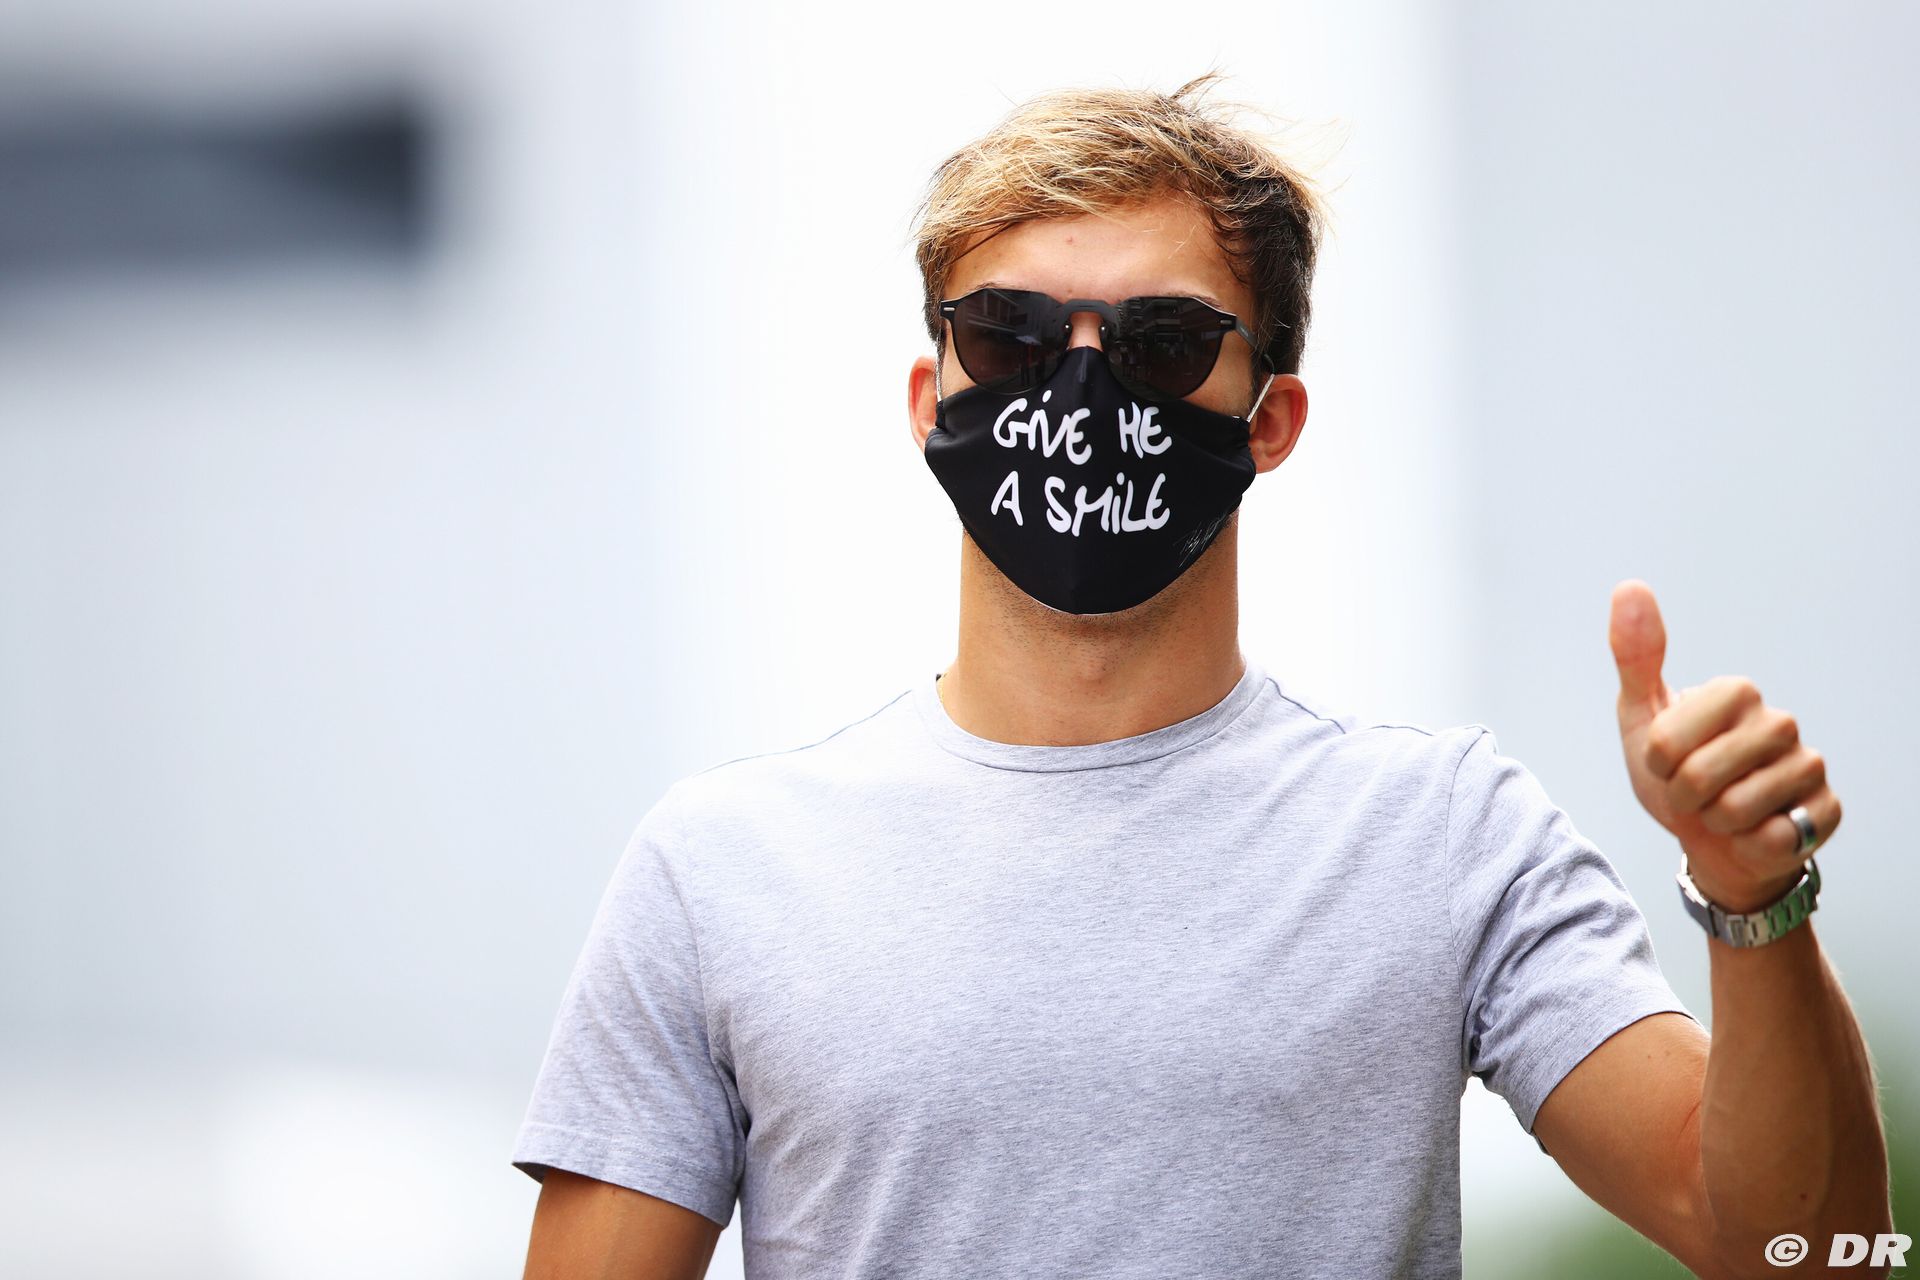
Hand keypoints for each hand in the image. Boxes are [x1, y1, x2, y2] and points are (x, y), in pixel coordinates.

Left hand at [1608, 579, 1840, 912]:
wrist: (1712, 839)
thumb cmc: (1676, 773)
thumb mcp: (1641, 716)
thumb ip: (1635, 656)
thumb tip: (1630, 587)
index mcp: (1735, 692)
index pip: (1666, 741)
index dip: (1657, 763)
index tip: (1668, 760)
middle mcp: (1780, 722)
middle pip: (1697, 778)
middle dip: (1683, 797)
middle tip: (1695, 792)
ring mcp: (1808, 766)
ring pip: (1733, 812)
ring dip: (1715, 823)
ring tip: (1723, 810)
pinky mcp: (1827, 811)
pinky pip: (1770, 839)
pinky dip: (1749, 845)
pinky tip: (1757, 830)